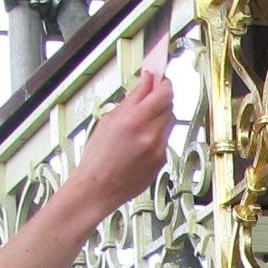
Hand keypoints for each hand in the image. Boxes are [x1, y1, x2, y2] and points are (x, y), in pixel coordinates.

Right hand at [72, 70, 173, 212]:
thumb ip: (132, 99)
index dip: (163, 83)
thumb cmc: (97, 158)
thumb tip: (145, 82)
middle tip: (148, 100)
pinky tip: (139, 144)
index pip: (163, 91)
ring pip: (169, 122)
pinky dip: (156, 137)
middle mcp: (149, 133)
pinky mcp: (162, 160)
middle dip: (160, 100)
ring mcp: (158, 148)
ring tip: (140, 126)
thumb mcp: (109, 120)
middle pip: (169, 105)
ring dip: (159, 118)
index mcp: (134, 119)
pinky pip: (165, 140)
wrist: (98, 188)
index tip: (159, 79)